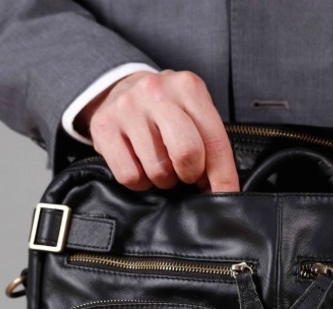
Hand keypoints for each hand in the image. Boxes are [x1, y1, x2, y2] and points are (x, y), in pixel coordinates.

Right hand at [76, 70, 238, 191]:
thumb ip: (210, 145)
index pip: (215, 141)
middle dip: (190, 174)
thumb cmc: (164, 109)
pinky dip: (140, 182)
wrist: (118, 89)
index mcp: (189, 87)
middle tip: (186, 173)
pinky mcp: (103, 126)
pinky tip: (140, 165)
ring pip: (158, 170)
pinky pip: (130, 176)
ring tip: (160, 163)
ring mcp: (127, 108)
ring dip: (164, 179)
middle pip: (186, 154)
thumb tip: (223, 190)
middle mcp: (157, 92)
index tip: (228, 198)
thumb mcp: (193, 114)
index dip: (224, 177)